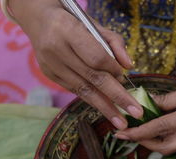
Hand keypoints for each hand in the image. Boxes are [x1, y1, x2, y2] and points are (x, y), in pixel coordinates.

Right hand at [9, 0, 142, 128]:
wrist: (39, 19)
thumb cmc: (74, 20)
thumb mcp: (95, 24)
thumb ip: (115, 43)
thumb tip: (128, 66)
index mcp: (68, 31)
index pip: (96, 57)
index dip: (113, 69)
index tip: (125, 77)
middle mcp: (57, 50)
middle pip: (92, 78)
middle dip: (117, 97)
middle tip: (136, 113)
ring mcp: (51, 65)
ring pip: (83, 90)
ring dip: (105, 107)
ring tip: (121, 122)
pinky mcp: (50, 75)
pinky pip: (76, 90)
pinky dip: (93, 99)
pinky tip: (106, 109)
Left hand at [115, 52, 175, 153]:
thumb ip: (169, 99)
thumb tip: (148, 106)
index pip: (161, 128)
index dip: (140, 132)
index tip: (123, 133)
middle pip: (167, 147)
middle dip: (146, 143)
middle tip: (130, 133)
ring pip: (175, 145)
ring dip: (156, 141)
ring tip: (140, 130)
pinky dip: (168, 136)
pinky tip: (158, 126)